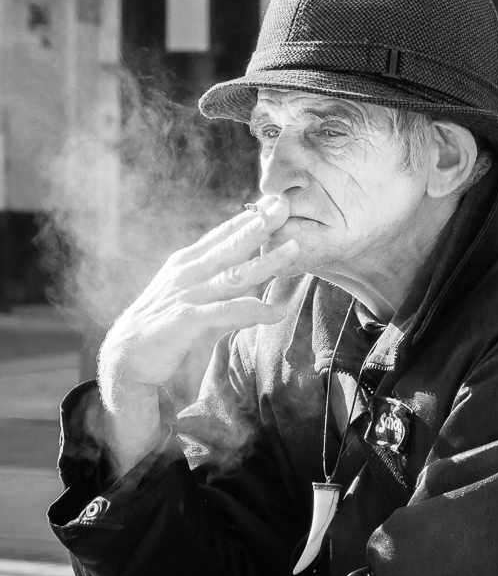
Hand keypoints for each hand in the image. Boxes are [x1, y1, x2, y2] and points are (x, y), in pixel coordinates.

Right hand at [97, 195, 297, 474]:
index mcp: (185, 267)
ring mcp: (182, 297)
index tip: (276, 202)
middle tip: (284, 205)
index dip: (248, 220)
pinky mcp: (182, 321)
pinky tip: (278, 309)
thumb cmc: (165, 341)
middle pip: (228, 246)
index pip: (221, 237)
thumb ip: (228, 300)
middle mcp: (184, 276)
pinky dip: (254, 309)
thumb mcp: (201, 314)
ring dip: (265, 261)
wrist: (125, 373)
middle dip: (257, 225)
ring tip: (294, 249)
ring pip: (232, 275)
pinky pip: (226, 312)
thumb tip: (261, 292)